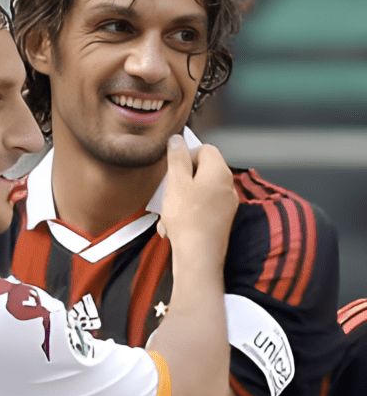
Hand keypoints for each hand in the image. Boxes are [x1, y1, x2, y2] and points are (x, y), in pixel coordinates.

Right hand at [159, 135, 237, 260]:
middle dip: (180, 180)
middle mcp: (227, 186)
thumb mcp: (175, 182)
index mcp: (219, 171)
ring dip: (179, 199)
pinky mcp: (220, 220)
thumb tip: (177, 140)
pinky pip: (200, 208)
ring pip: (198, 191)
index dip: (186, 154)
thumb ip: (177, 158)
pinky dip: (186, 214)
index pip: (205, 148)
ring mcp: (226, 204)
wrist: (198, 256)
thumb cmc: (188, 219)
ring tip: (167, 213)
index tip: (172, 167)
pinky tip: (173, 226)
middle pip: (201, 170)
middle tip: (168, 190)